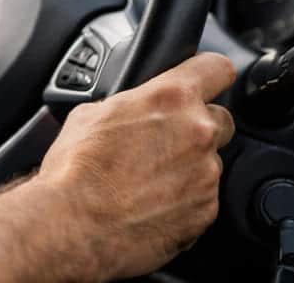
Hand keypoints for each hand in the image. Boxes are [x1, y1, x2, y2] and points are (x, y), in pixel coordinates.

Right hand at [29, 52, 237, 279]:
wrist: (73, 225)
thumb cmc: (75, 171)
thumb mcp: (91, 114)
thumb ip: (129, 104)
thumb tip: (134, 109)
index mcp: (170, 98)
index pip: (217, 68)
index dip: (210, 73)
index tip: (206, 81)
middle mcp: (197, 132)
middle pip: (220, 119)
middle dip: (198, 127)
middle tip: (164, 141)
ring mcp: (206, 175)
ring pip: (209, 162)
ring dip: (188, 167)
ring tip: (147, 181)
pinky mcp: (206, 212)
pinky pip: (204, 198)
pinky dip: (185, 200)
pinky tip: (150, 204)